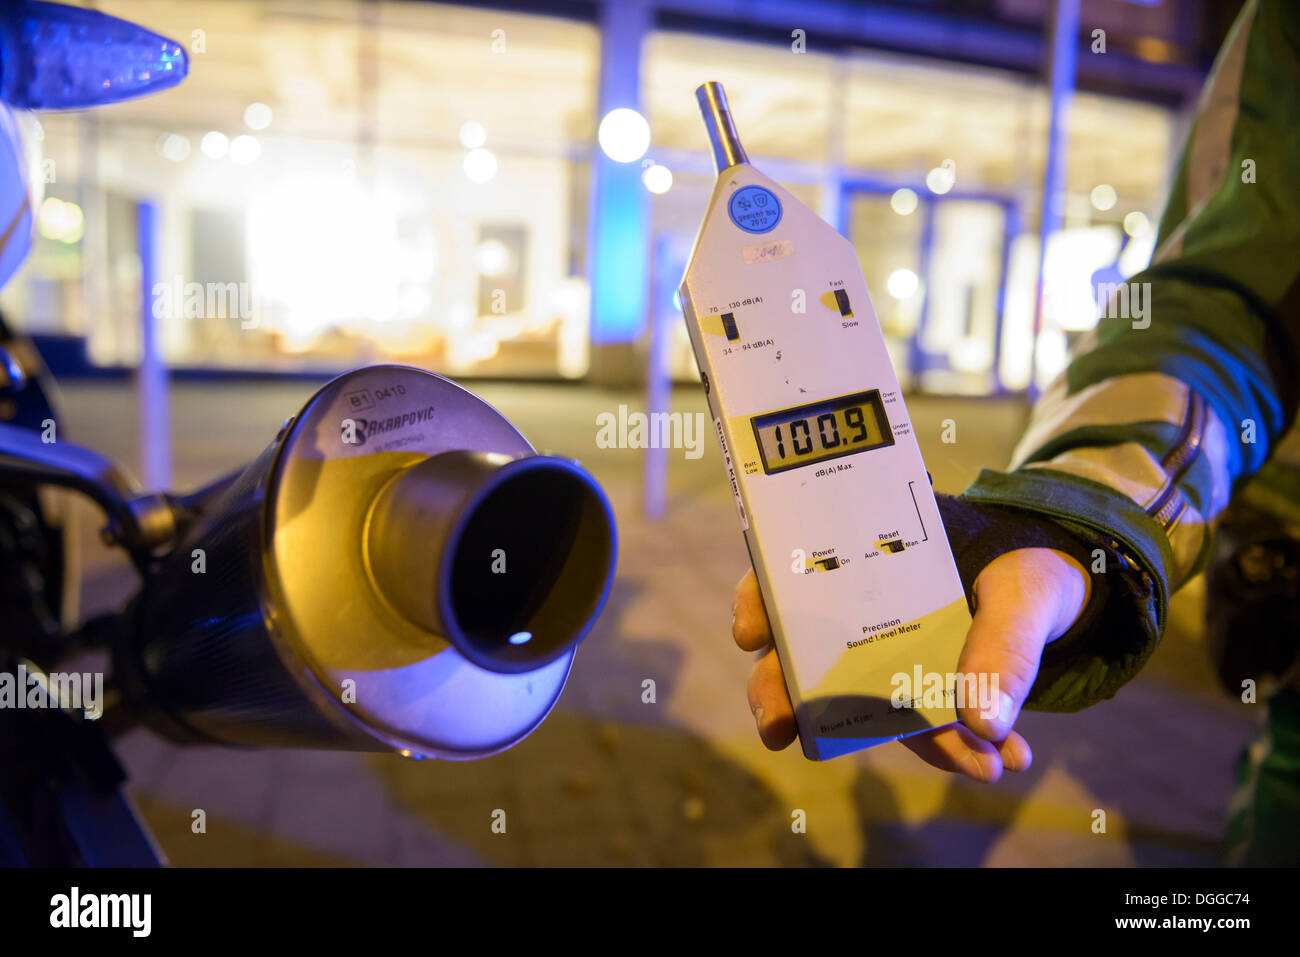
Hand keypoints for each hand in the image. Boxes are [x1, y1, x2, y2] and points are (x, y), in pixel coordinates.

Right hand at [731, 547, 1090, 781]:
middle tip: (778, 728)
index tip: (751, 634)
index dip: (758, 602)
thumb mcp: (1023, 591)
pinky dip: (956, 752)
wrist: (1060, 586)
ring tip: (962, 764)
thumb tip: (986, 724)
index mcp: (865, 559)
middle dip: (782, 697)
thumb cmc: (1025, 563)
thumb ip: (1006, 648)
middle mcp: (859, 611)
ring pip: (851, 706)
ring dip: (899, 744)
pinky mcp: (919, 698)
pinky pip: (919, 732)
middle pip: (797, 653)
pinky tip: (997, 760)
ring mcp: (885, 659)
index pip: (790, 574)